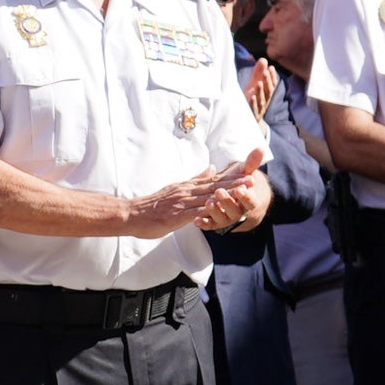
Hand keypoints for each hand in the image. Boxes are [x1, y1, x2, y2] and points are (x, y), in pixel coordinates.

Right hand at [122, 148, 266, 238]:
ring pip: (208, 198)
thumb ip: (194, 179)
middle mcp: (185, 192)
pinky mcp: (177, 216)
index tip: (247, 173)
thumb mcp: (175, 188)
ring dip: (227, 194)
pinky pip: (196, 212)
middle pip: (214, 187)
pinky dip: (209, 209)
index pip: (212, 180)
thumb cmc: (152, 205)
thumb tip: (211, 168)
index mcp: (186, 186)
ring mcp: (181, 203)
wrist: (132, 214)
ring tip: (244, 191)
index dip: (231, 177)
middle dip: (234, 183)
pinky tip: (222, 208)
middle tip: (252, 179)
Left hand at [242, 57, 278, 121]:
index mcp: (267, 93)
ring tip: (258, 83)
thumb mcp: (254, 85)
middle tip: (265, 72)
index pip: (272, 84)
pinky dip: (253, 103)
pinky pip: (253, 109)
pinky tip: (252, 97)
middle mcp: (265, 100)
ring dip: (261, 91)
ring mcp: (259, 108)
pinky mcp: (252, 115)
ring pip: (262, 100)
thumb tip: (263, 59)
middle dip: (267, 81)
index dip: (272, 76)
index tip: (271, 67)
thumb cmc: (252, 100)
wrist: (249, 121)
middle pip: (268, 91)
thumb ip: (258, 73)